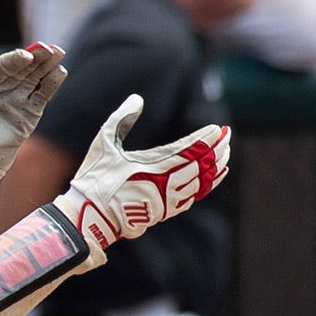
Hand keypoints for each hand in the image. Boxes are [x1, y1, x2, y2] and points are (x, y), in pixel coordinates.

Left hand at [0, 43, 67, 193]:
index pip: (1, 67)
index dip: (14, 61)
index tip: (26, 56)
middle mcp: (2, 88)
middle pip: (21, 69)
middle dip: (35, 58)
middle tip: (49, 48)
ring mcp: (17, 100)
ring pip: (34, 79)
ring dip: (46, 66)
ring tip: (59, 53)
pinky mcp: (29, 114)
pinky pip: (42, 96)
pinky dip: (51, 84)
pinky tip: (60, 72)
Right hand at [55, 98, 230, 247]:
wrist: (89, 217)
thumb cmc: (94, 179)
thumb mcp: (103, 143)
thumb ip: (121, 118)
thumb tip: (137, 98)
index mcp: (152, 166)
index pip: (190, 150)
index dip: (207, 139)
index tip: (219, 129)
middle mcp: (165, 184)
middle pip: (201, 165)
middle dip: (217, 149)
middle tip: (227, 136)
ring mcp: (167, 201)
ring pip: (201, 183)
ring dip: (215, 166)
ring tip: (225, 153)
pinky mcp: (164, 211)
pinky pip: (194, 196)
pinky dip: (207, 185)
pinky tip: (213, 176)